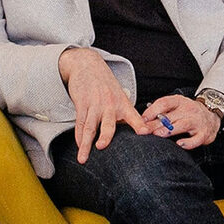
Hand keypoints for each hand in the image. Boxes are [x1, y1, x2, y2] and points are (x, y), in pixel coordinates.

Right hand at [60, 47, 150, 162]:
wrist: (87, 65)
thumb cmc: (106, 84)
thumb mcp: (120, 95)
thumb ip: (125, 114)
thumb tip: (134, 133)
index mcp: (122, 103)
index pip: (133, 116)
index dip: (139, 124)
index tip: (145, 133)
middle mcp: (109, 105)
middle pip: (107, 124)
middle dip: (105, 136)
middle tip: (102, 146)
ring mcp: (94, 105)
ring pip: (89, 127)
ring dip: (85, 144)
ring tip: (83, 158)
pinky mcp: (81, 104)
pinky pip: (80, 123)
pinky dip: (79, 136)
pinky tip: (79, 145)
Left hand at [143, 94, 219, 149]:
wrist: (212, 114)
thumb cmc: (188, 112)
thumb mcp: (176, 106)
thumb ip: (160, 112)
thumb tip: (141, 121)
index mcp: (179, 101)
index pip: (164, 103)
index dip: (152, 111)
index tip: (142, 119)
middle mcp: (189, 110)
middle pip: (170, 116)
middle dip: (156, 124)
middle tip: (144, 131)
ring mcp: (197, 121)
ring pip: (182, 125)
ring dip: (169, 130)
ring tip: (159, 134)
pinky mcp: (204, 133)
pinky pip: (196, 139)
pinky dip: (188, 142)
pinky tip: (179, 144)